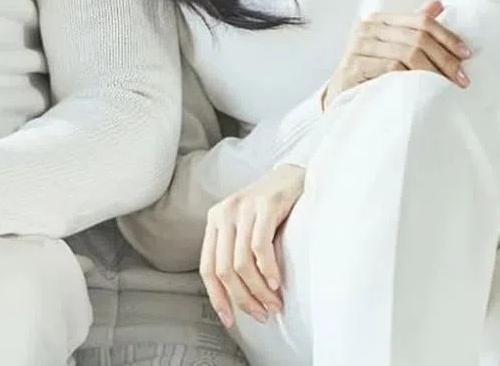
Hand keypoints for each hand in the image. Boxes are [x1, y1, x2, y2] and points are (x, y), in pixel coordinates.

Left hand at [200, 164, 304, 327]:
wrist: (292, 178)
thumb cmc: (270, 211)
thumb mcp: (245, 230)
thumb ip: (236, 254)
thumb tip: (237, 300)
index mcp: (214, 221)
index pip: (207, 267)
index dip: (217, 298)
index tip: (231, 321)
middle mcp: (224, 213)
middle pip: (224, 270)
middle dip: (243, 299)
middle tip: (262, 314)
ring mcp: (243, 207)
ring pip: (242, 263)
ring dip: (259, 291)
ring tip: (274, 304)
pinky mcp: (265, 205)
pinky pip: (260, 247)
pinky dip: (268, 271)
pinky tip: (277, 283)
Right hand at [322, 0, 471, 107]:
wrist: (342, 96)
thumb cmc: (372, 71)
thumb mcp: (394, 46)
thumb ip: (413, 26)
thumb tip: (438, 4)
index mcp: (379, 19)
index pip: (421, 20)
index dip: (447, 36)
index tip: (466, 55)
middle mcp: (367, 27)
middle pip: (417, 37)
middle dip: (445, 58)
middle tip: (462, 78)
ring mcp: (358, 45)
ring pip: (407, 53)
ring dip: (433, 71)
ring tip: (447, 86)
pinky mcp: (354, 65)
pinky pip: (391, 67)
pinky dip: (413, 78)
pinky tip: (424, 89)